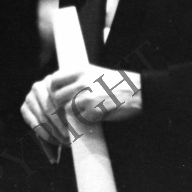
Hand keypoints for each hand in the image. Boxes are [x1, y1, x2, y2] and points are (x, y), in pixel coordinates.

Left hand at [21, 65, 141, 145]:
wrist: (138, 92)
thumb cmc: (115, 84)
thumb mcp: (94, 74)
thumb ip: (76, 79)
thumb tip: (55, 90)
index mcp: (80, 70)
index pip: (54, 80)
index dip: (52, 92)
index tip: (56, 100)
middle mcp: (82, 80)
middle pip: (57, 97)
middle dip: (58, 109)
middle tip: (63, 117)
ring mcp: (88, 94)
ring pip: (66, 110)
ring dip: (71, 117)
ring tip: (79, 119)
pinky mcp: (94, 108)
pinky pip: (80, 119)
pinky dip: (84, 122)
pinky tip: (93, 119)